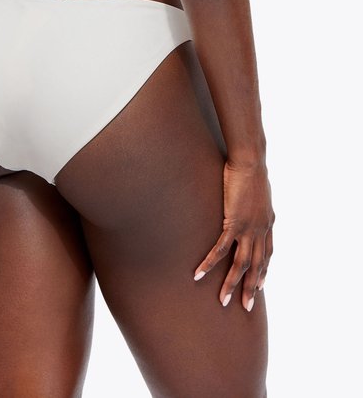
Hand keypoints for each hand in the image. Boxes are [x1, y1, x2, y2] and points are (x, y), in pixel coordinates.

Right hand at [193, 158, 274, 310]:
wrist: (251, 162)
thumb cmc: (252, 169)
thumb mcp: (258, 190)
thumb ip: (256, 202)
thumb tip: (251, 201)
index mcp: (268, 222)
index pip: (267, 253)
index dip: (263, 270)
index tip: (260, 285)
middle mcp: (261, 230)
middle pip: (257, 265)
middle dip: (251, 288)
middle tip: (246, 306)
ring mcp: (249, 229)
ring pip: (241, 264)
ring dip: (231, 284)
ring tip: (223, 301)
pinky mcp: (234, 223)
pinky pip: (221, 249)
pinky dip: (210, 263)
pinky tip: (199, 274)